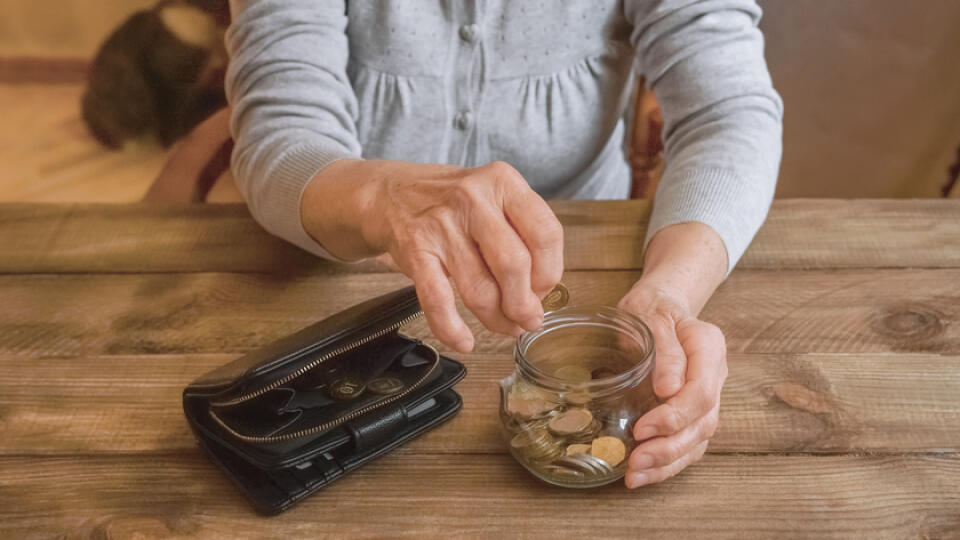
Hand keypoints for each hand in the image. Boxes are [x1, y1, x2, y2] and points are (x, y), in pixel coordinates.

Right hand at [301, 159, 563, 352]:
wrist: (389, 195)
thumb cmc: (453, 205)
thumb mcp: (494, 199)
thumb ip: (522, 237)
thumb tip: (539, 297)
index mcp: (503, 182)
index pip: (546, 234)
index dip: (550, 273)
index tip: (543, 291)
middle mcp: (473, 198)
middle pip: (514, 266)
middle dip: (524, 305)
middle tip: (526, 320)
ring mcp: (442, 224)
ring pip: (479, 289)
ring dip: (496, 319)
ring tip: (503, 327)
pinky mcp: (415, 250)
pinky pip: (438, 300)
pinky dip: (452, 329)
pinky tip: (463, 341)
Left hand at [617, 283, 727, 487]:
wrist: (657, 305)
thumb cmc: (650, 309)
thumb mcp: (650, 317)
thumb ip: (663, 351)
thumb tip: (669, 389)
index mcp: (709, 347)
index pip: (702, 392)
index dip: (674, 416)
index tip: (642, 428)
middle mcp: (714, 375)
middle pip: (703, 421)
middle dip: (669, 447)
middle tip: (635, 460)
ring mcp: (707, 396)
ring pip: (698, 439)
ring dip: (667, 462)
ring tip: (635, 476)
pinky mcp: (694, 412)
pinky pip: (688, 444)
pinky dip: (666, 463)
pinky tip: (643, 474)